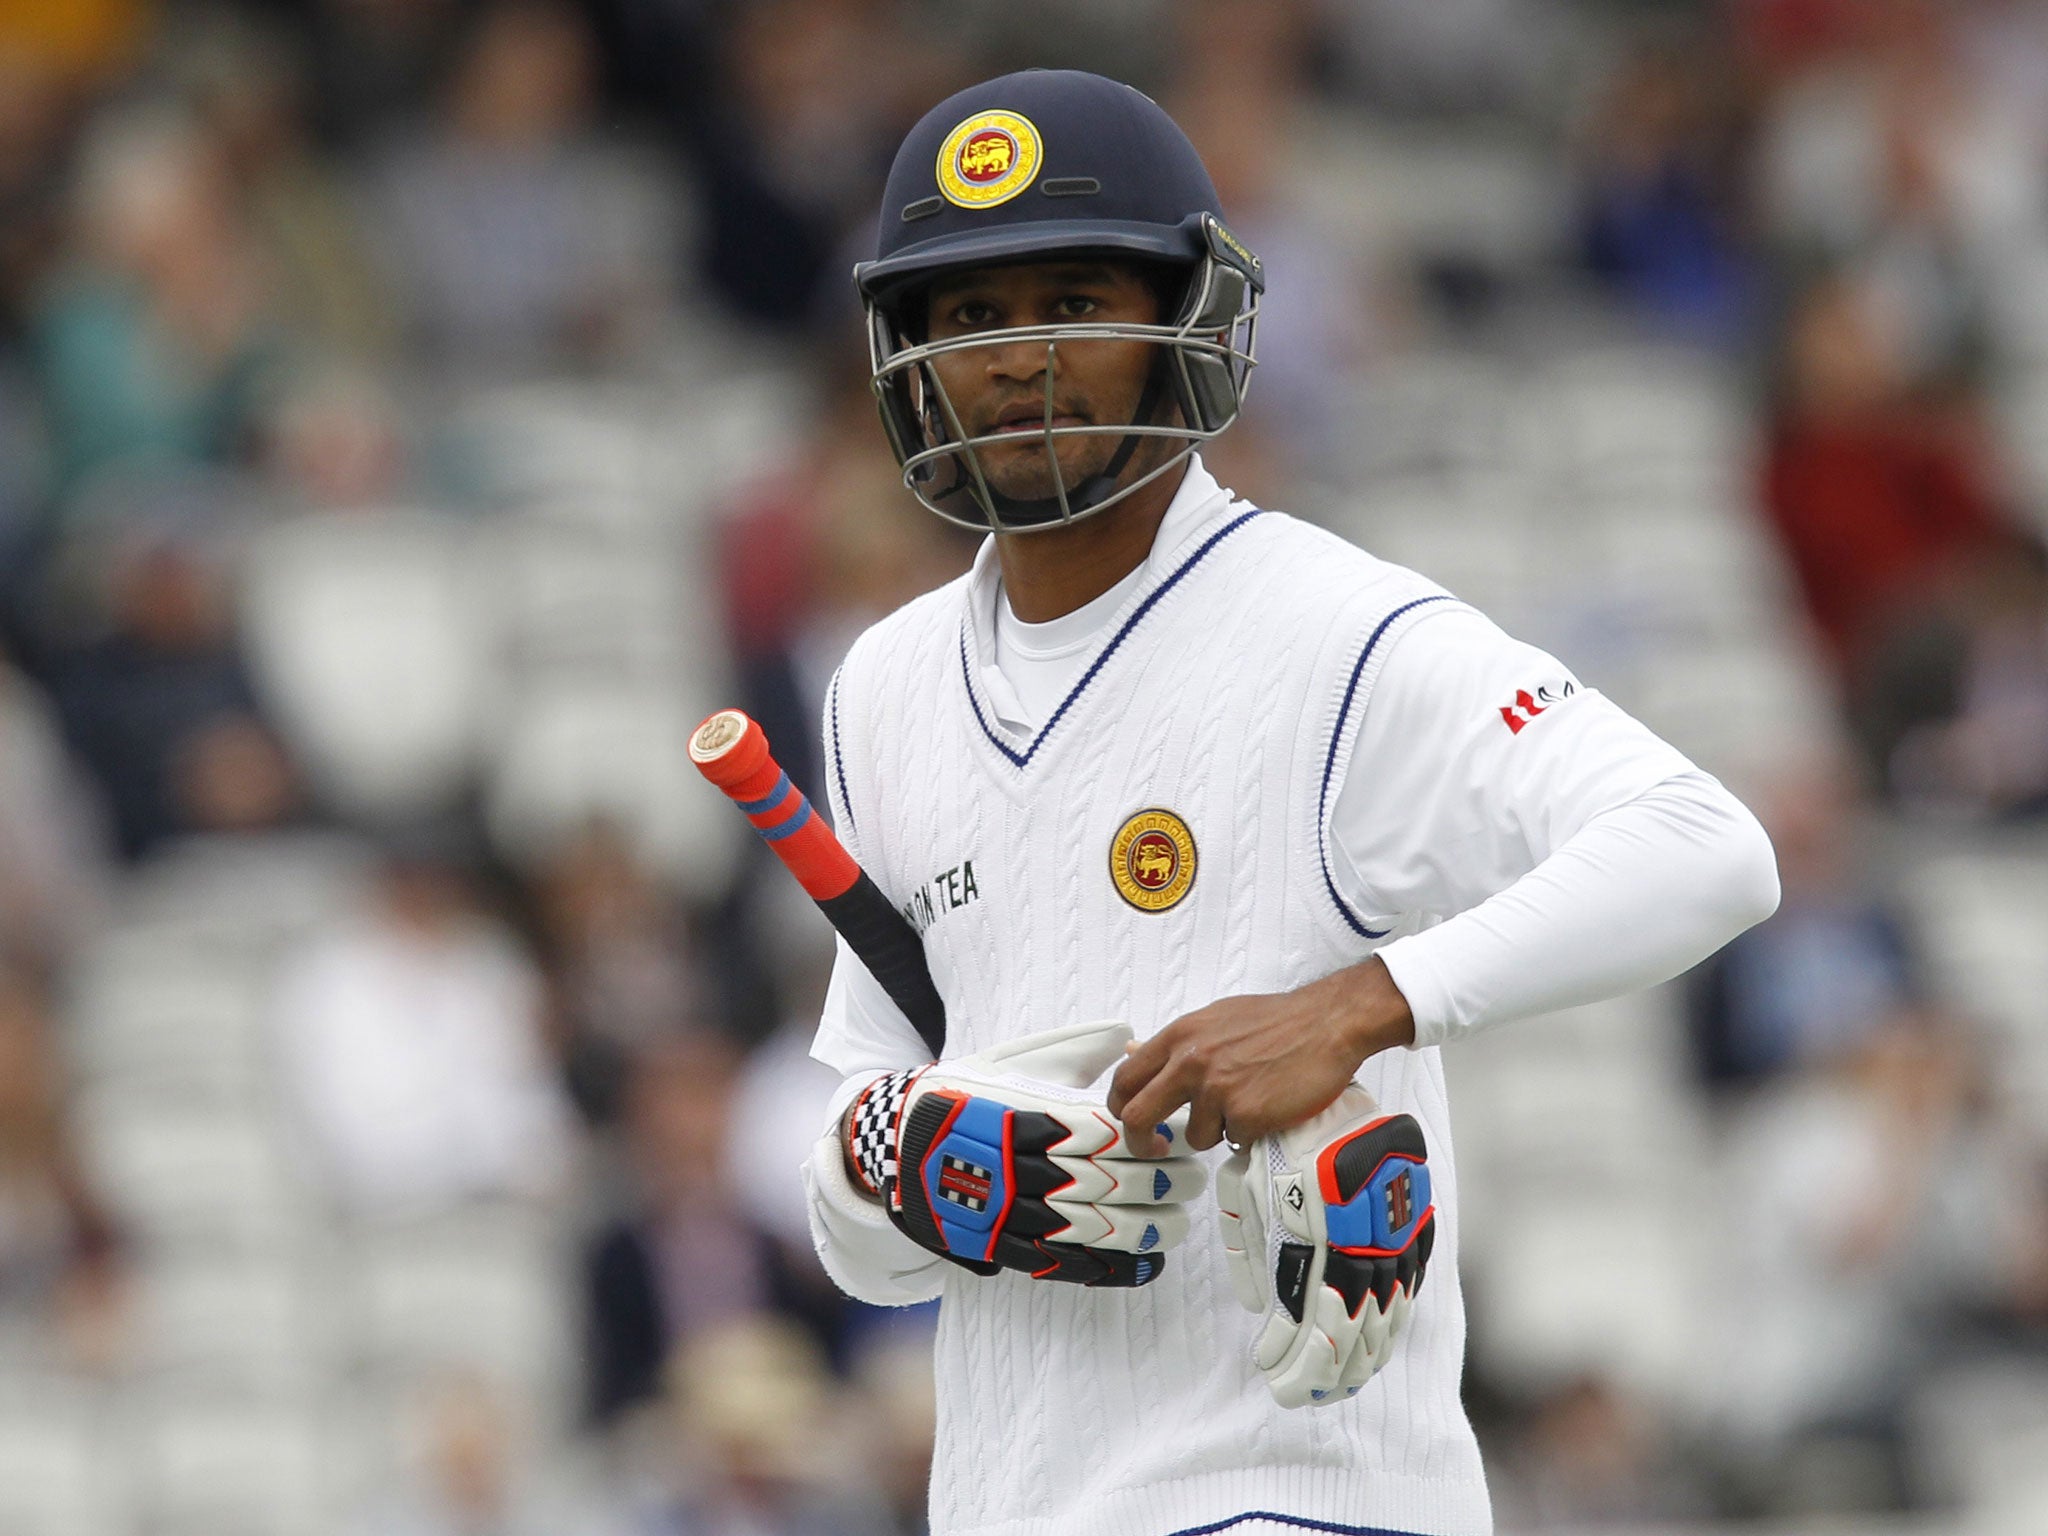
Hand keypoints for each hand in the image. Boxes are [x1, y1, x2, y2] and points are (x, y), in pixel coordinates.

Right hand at [844, 1020, 1207, 1286]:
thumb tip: (1128, 1035)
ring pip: (1089, 1228)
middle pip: (1103, 1181)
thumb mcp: (1009, 1061)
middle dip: (1158, 1183)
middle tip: (1194, 1180)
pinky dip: (1110, 1267)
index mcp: (1021, 1116)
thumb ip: (1070, 1049)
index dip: (1147, 1140)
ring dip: (1144, 1228)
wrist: (896, 1144)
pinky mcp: (1001, 1246)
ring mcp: (1007, 1213)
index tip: (1181, 1139)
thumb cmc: (964, 1096)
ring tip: (1179, 1222)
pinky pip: (1064, 1264)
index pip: (1098, 1133)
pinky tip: (1146, 1263)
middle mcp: (1015, 1167)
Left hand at [1107, 959, 1414, 1154]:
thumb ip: (1178, 1043)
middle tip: (1156, 1148)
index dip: (1122, 1106)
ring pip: (1196, 1135)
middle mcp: (1190, 1062)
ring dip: (1218, 1130)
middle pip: (1137, 1116)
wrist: (1327, 1023)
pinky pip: (1235, 1140)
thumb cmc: (1277, 1021)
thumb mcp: (1216, 1018)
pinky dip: (1249, 1133)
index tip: (1132, 1120)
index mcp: (1180, 1036)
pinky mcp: (1246, 1114)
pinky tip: (1269, 1109)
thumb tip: (1135, 1053)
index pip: (1126, 1078)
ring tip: (1247, 1105)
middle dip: (1141, 1142)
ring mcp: (1217, 1090)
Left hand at [1217, 1084, 1434, 1406]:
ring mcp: (1392, 1236)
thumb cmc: (1280, 1142)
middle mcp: (1361, 1243)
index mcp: (1316, 1237)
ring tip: (1341, 1385)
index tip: (1274, 1380)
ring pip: (1384, 1313)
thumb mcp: (1244, 1189)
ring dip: (1362, 1356)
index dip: (1294, 1360)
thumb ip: (1249, 1250)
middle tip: (1304, 1396)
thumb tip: (1263, 1309)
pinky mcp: (1410, 1224)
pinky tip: (1379, 1343)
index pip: (1311, 1321)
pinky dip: (1393, 1320)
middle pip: (1351, 1330)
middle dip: (1326, 1372)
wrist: (1336, 1093)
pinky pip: (1408, 1284)